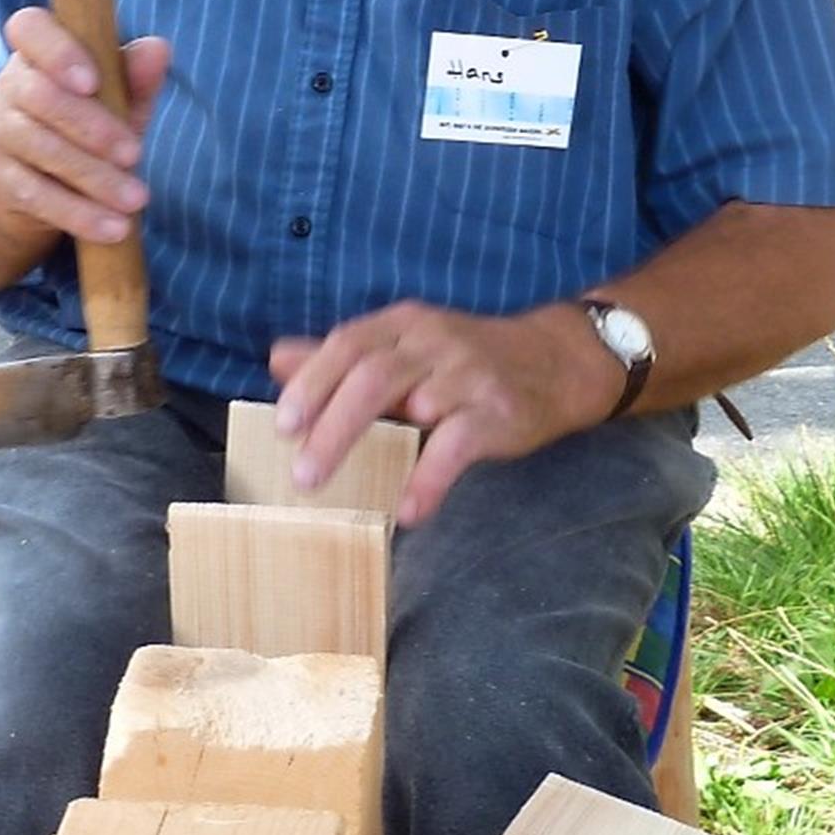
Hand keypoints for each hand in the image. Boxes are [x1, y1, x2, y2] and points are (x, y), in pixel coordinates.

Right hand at [0, 5, 170, 245]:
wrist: (26, 185)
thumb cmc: (83, 127)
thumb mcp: (114, 100)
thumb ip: (134, 76)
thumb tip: (159, 48)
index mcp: (37, 52)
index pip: (31, 28)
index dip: (59, 51)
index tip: (92, 82)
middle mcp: (7, 85)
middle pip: (42, 98)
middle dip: (93, 128)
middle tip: (136, 155)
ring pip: (41, 149)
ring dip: (94, 178)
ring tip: (136, 200)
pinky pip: (33, 194)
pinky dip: (78, 213)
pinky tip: (113, 228)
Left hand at [269, 299, 623, 526]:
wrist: (556, 361)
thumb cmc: (465, 360)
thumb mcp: (405, 346)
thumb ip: (343, 356)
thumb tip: (277, 358)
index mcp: (404, 324)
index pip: (348, 343)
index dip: (312, 383)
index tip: (282, 426)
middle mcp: (434, 342)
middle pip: (372, 375)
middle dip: (330, 424)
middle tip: (301, 472)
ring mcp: (468, 375)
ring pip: (413, 405)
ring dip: (370, 449)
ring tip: (333, 491)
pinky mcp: (498, 411)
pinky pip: (457, 444)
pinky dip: (429, 479)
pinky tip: (407, 510)